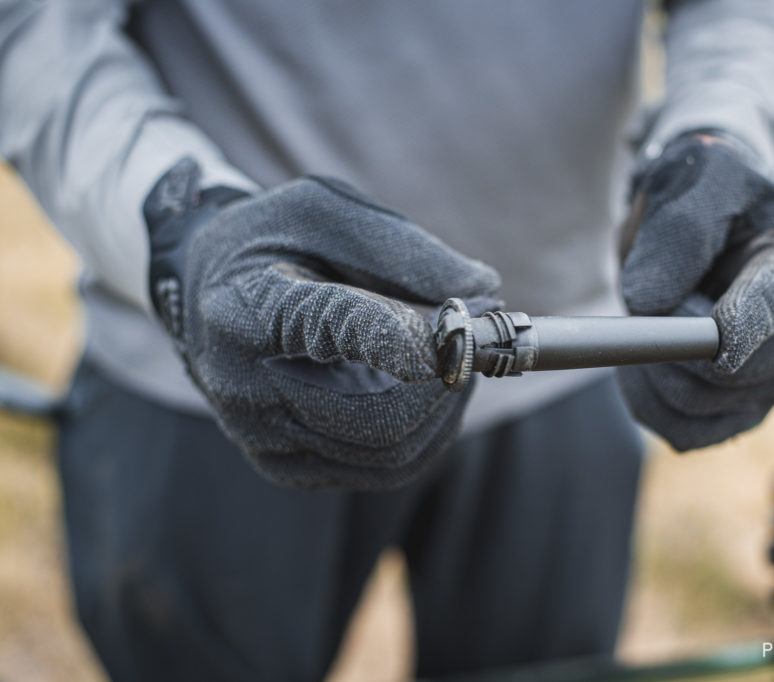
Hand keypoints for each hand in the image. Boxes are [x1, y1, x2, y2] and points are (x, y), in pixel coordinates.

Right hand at [144, 158, 499, 488]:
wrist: (205, 290)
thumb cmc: (274, 242)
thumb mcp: (326, 210)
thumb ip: (402, 248)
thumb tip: (484, 289)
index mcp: (247, 311)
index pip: (337, 332)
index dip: (409, 339)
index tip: (463, 328)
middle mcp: (245, 388)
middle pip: (376, 418)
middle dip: (444, 383)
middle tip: (472, 342)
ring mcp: (263, 438)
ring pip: (389, 454)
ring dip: (443, 409)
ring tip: (452, 360)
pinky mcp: (285, 466)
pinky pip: (380, 470)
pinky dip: (424, 434)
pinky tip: (431, 393)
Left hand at [618, 133, 773, 450]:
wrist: (707, 218)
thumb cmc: (711, 192)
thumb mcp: (698, 180)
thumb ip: (677, 231)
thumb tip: (650, 303)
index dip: (735, 327)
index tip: (708, 334)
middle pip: (726, 376)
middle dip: (668, 341)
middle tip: (653, 295)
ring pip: (697, 409)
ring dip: (650, 371)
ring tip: (649, 319)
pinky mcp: (741, 410)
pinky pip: (685, 433)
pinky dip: (649, 404)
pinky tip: (640, 367)